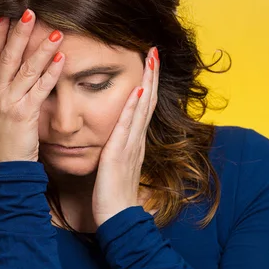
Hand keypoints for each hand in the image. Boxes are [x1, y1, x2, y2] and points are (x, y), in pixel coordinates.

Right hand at [0, 9, 64, 163]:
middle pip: (8, 56)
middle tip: (29, 11)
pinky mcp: (23, 114)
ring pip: (26, 69)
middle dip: (19, 33)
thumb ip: (5, 89)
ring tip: (56, 31)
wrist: (7, 166)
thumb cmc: (8, 138)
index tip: (6, 16)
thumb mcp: (0, 109)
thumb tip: (16, 70)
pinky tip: (61, 58)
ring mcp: (8, 103)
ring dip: (42, 48)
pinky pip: (40, 89)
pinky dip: (51, 72)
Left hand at [92, 47, 159, 226]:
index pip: (144, 106)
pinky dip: (133, 108)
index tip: (148, 63)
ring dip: (147, 82)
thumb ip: (121, 151)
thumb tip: (120, 142)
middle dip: (152, 75)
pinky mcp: (120, 154)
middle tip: (154, 50)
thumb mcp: (118, 167)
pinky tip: (137, 91)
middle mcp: (136, 140)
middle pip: (148, 101)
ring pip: (142, 108)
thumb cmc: (114, 194)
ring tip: (151, 60)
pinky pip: (126, 127)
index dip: (148, 83)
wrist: (118, 218)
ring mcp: (130, 145)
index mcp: (134, 141)